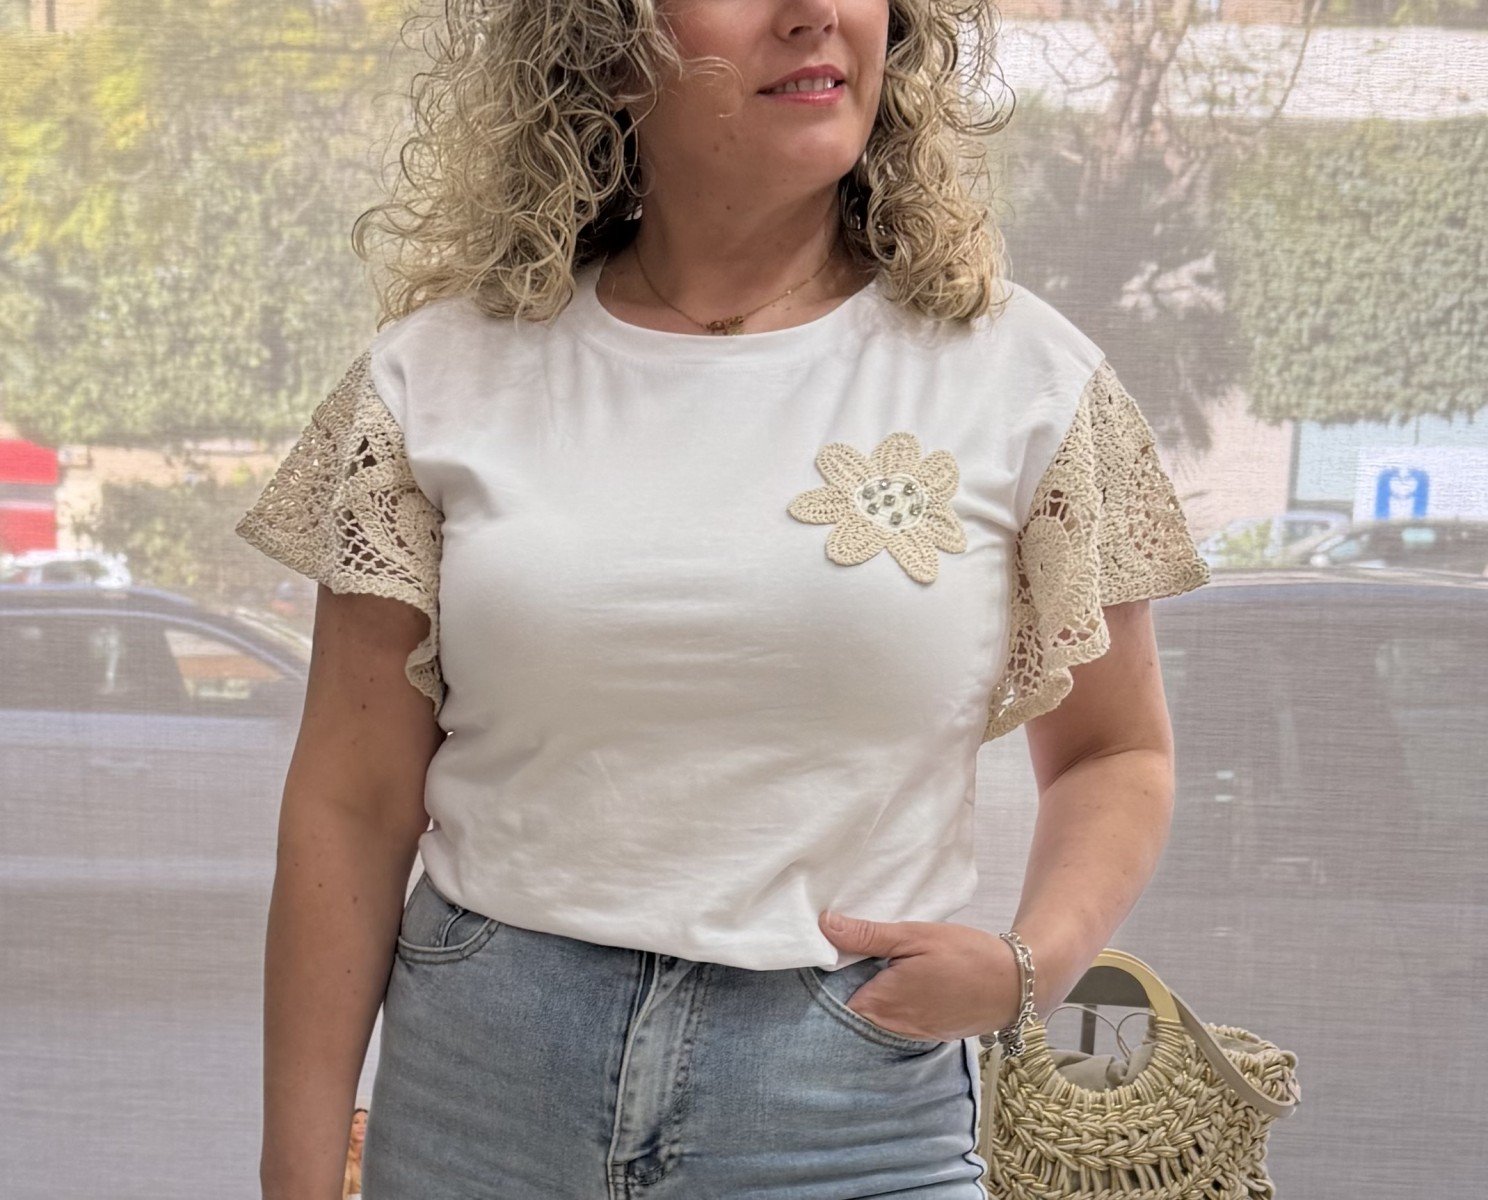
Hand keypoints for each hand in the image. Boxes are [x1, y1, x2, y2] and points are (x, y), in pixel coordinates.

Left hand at [817, 909, 1023, 1041]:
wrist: (1015, 984)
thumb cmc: (964, 955)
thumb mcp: (914, 935)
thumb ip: (867, 935)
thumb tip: (824, 925)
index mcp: (880, 1002)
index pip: (833, 995)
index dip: (830, 973)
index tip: (833, 950)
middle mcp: (890, 1026)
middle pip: (853, 1005)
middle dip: (851, 981)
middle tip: (858, 950)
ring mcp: (909, 1033)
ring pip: (876, 1013)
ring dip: (874, 991)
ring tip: (882, 962)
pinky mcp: (926, 1033)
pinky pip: (897, 1019)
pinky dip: (895, 1001)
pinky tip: (906, 978)